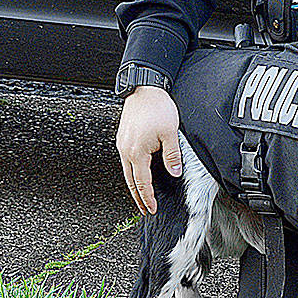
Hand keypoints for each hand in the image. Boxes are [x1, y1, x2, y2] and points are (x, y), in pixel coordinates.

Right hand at [115, 85, 181, 214]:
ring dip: (134, 185)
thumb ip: (172, 155)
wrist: (144, 88)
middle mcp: (126, 150)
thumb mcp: (170, 133)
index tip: (151, 208)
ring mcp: (122, 143)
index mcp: (137, 152)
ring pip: (127, 171)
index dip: (148, 198)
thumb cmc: (156, 107)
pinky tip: (138, 172)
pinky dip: (131, 171)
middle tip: (144, 209)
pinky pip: (126, 160)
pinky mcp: (123, 137)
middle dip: (138, 197)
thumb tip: (175, 172)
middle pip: (130, 181)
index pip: (142, 183)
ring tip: (141, 195)